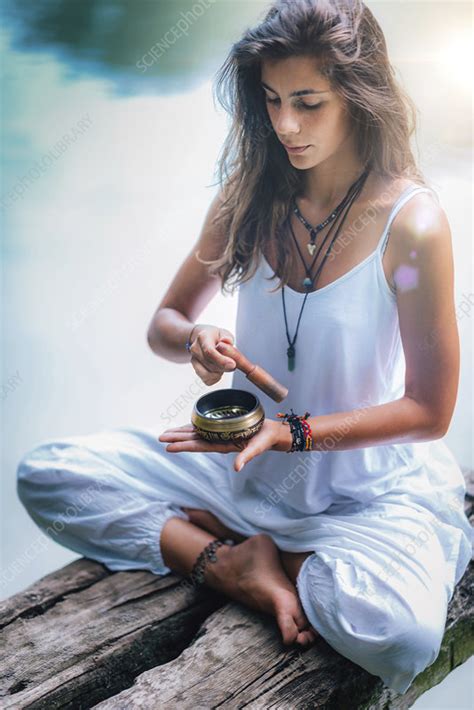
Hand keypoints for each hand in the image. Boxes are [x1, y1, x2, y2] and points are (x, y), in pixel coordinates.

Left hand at [158, 419, 291, 471]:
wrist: (274, 434)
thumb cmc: (266, 440)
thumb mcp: (257, 447)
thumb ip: (247, 457)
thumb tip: (237, 468)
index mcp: (224, 446)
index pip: (199, 446)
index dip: (184, 446)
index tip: (169, 447)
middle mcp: (219, 440)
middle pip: (194, 440)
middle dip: (178, 439)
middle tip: (161, 438)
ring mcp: (221, 434)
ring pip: (197, 433)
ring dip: (182, 433)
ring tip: (167, 433)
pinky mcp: (224, 427)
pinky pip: (205, 426)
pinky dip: (194, 426)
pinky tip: (186, 425)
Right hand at [188, 324, 236, 385]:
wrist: (204, 340)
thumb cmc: (216, 337)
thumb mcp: (224, 333)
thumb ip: (227, 337)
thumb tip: (227, 341)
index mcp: (203, 338)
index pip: (209, 351)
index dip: (221, 360)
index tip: (232, 364)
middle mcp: (195, 349)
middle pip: (210, 365)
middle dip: (224, 367)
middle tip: (233, 364)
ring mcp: (194, 361)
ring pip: (208, 374)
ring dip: (220, 373)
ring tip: (224, 364)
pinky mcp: (196, 370)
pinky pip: (207, 380)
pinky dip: (216, 378)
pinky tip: (218, 370)